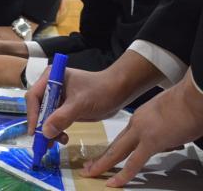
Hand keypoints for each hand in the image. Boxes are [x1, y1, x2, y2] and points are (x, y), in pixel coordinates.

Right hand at [26, 51, 162, 143]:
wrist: (119, 91)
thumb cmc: (100, 91)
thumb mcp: (81, 104)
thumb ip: (62, 117)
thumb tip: (45, 132)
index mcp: (50, 77)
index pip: (34, 96)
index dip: (32, 114)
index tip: (35, 131)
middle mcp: (50, 86)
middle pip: (37, 107)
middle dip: (40, 125)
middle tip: (43, 142)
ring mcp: (57, 97)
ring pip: (45, 116)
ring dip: (49, 130)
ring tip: (58, 141)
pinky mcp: (64, 107)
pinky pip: (55, 120)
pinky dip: (56, 130)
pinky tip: (64, 138)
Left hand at [82, 69, 202, 186]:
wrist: (193, 97)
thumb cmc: (187, 103)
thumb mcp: (167, 115)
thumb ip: (163, 129)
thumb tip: (168, 140)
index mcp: (140, 118)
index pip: (121, 138)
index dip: (111, 149)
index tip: (101, 156)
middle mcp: (137, 124)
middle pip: (115, 145)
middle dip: (100, 158)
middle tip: (87, 168)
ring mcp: (142, 133)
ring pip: (118, 152)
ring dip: (103, 164)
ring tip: (90, 173)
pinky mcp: (152, 141)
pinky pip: (135, 162)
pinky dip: (124, 174)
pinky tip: (114, 182)